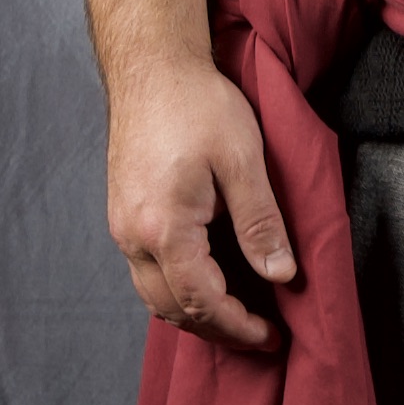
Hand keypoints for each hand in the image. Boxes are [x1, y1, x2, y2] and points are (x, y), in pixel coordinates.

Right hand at [105, 59, 297, 352]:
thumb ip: (260, 223)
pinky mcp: (122, 216)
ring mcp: (122, 227)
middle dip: (218, 329)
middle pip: (173, 308)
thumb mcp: (243, 161)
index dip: (238, 327)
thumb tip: (281, 275)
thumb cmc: (199, 106)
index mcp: (164, 228)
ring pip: (154, 295)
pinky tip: (210, 281)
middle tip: (261, 334)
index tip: (271, 336)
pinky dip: (178, 289)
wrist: (152, 69)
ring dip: (195, 313)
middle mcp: (132, 236)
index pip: (201, 302)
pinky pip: (147, 272)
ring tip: (239, 314)